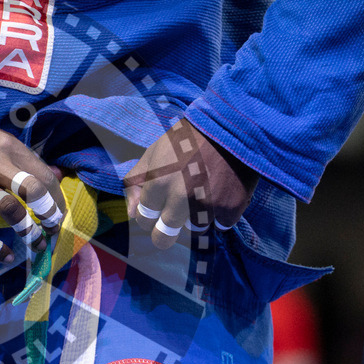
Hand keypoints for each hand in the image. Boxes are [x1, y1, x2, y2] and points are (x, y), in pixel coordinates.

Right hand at [0, 117, 65, 262]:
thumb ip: (25, 158)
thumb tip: (58, 175)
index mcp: (6, 146)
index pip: (42, 175)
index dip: (57, 198)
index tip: (58, 213)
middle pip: (33, 191)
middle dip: (49, 215)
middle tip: (53, 229)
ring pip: (11, 212)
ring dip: (29, 232)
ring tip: (36, 244)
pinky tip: (8, 255)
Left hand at [123, 119, 257, 248]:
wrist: (232, 126)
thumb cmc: (187, 139)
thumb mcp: (153, 153)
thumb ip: (135, 183)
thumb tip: (131, 214)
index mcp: (158, 184)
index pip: (144, 218)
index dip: (148, 215)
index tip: (155, 208)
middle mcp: (181, 199)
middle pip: (163, 237)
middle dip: (163, 233)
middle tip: (171, 222)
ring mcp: (208, 206)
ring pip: (194, 229)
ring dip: (195, 217)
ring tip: (202, 194)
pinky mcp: (231, 209)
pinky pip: (220, 225)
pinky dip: (220, 214)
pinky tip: (221, 194)